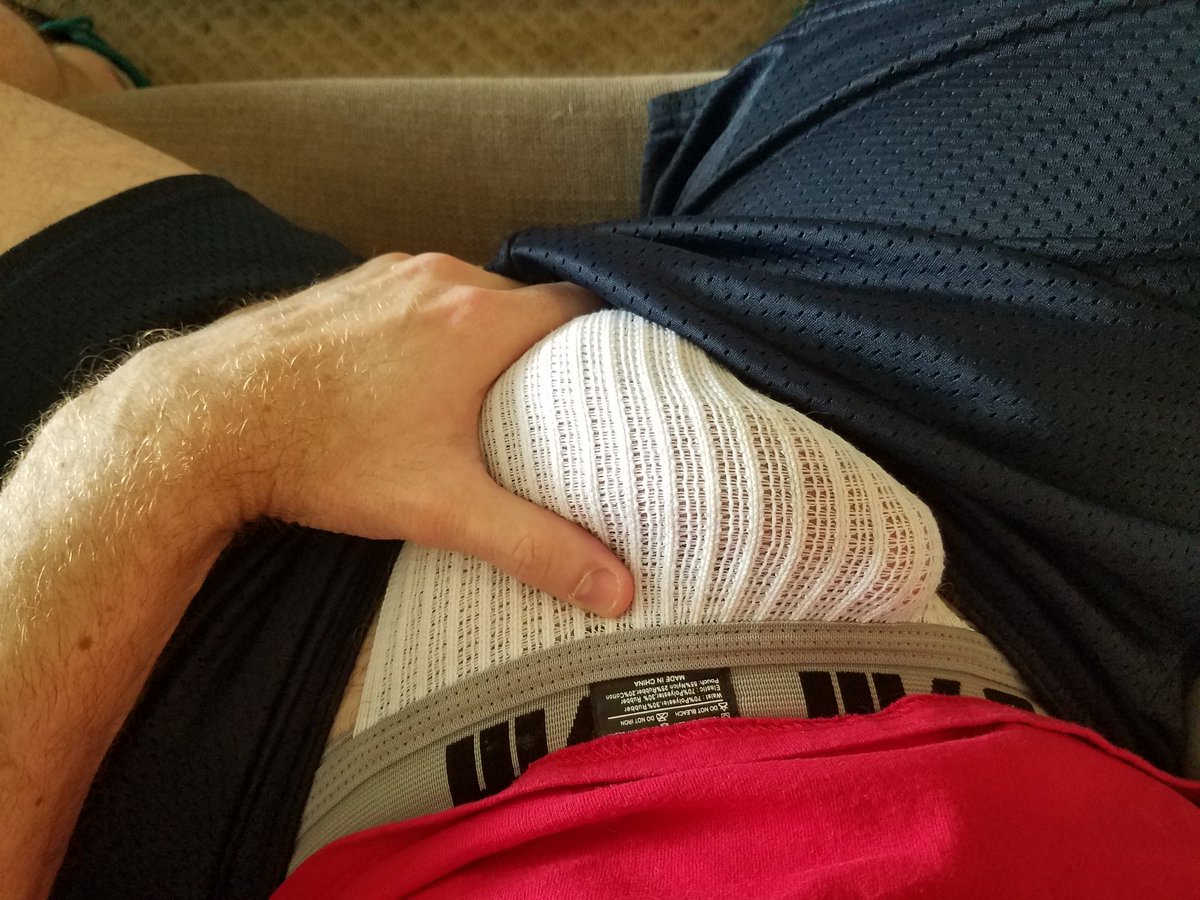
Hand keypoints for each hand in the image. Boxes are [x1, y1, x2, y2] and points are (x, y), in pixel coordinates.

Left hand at [157, 252, 632, 616]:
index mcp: (480, 319)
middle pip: (524, 303)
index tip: (616, 378)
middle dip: (545, 349)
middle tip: (555, 406)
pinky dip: (433, 328)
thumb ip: (536, 546)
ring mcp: (388, 277)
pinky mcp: (347, 287)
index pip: (577, 305)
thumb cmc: (327, 454)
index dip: (607, 338)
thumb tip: (616, 590)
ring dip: (485, 336)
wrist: (204, 419)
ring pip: (468, 298)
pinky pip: (416, 297)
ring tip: (489, 395)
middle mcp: (440, 280)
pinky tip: (415, 378)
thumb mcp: (443, 507)